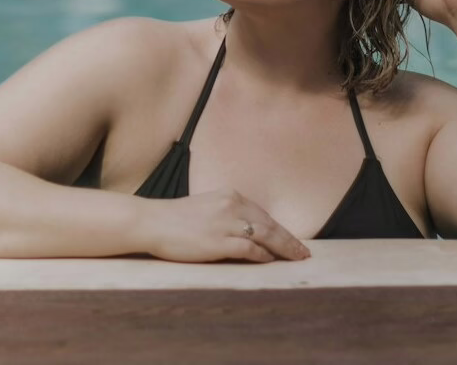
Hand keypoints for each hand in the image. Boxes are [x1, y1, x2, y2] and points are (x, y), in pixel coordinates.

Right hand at [140, 189, 310, 262]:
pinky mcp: (218, 242)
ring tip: (296, 259)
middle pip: (269, 225)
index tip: (293, 240)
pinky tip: (269, 261)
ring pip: (265, 236)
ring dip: (284, 248)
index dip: (281, 229)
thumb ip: (228, 214)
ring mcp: (226, 224)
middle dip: (289, 240)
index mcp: (230, 196)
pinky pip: (248, 249)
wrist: (152, 221)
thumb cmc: (175, 218)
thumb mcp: (207, 206)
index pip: (263, 214)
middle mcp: (232, 206)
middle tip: (304, 253)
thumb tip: (247, 230)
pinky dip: (262, 256)